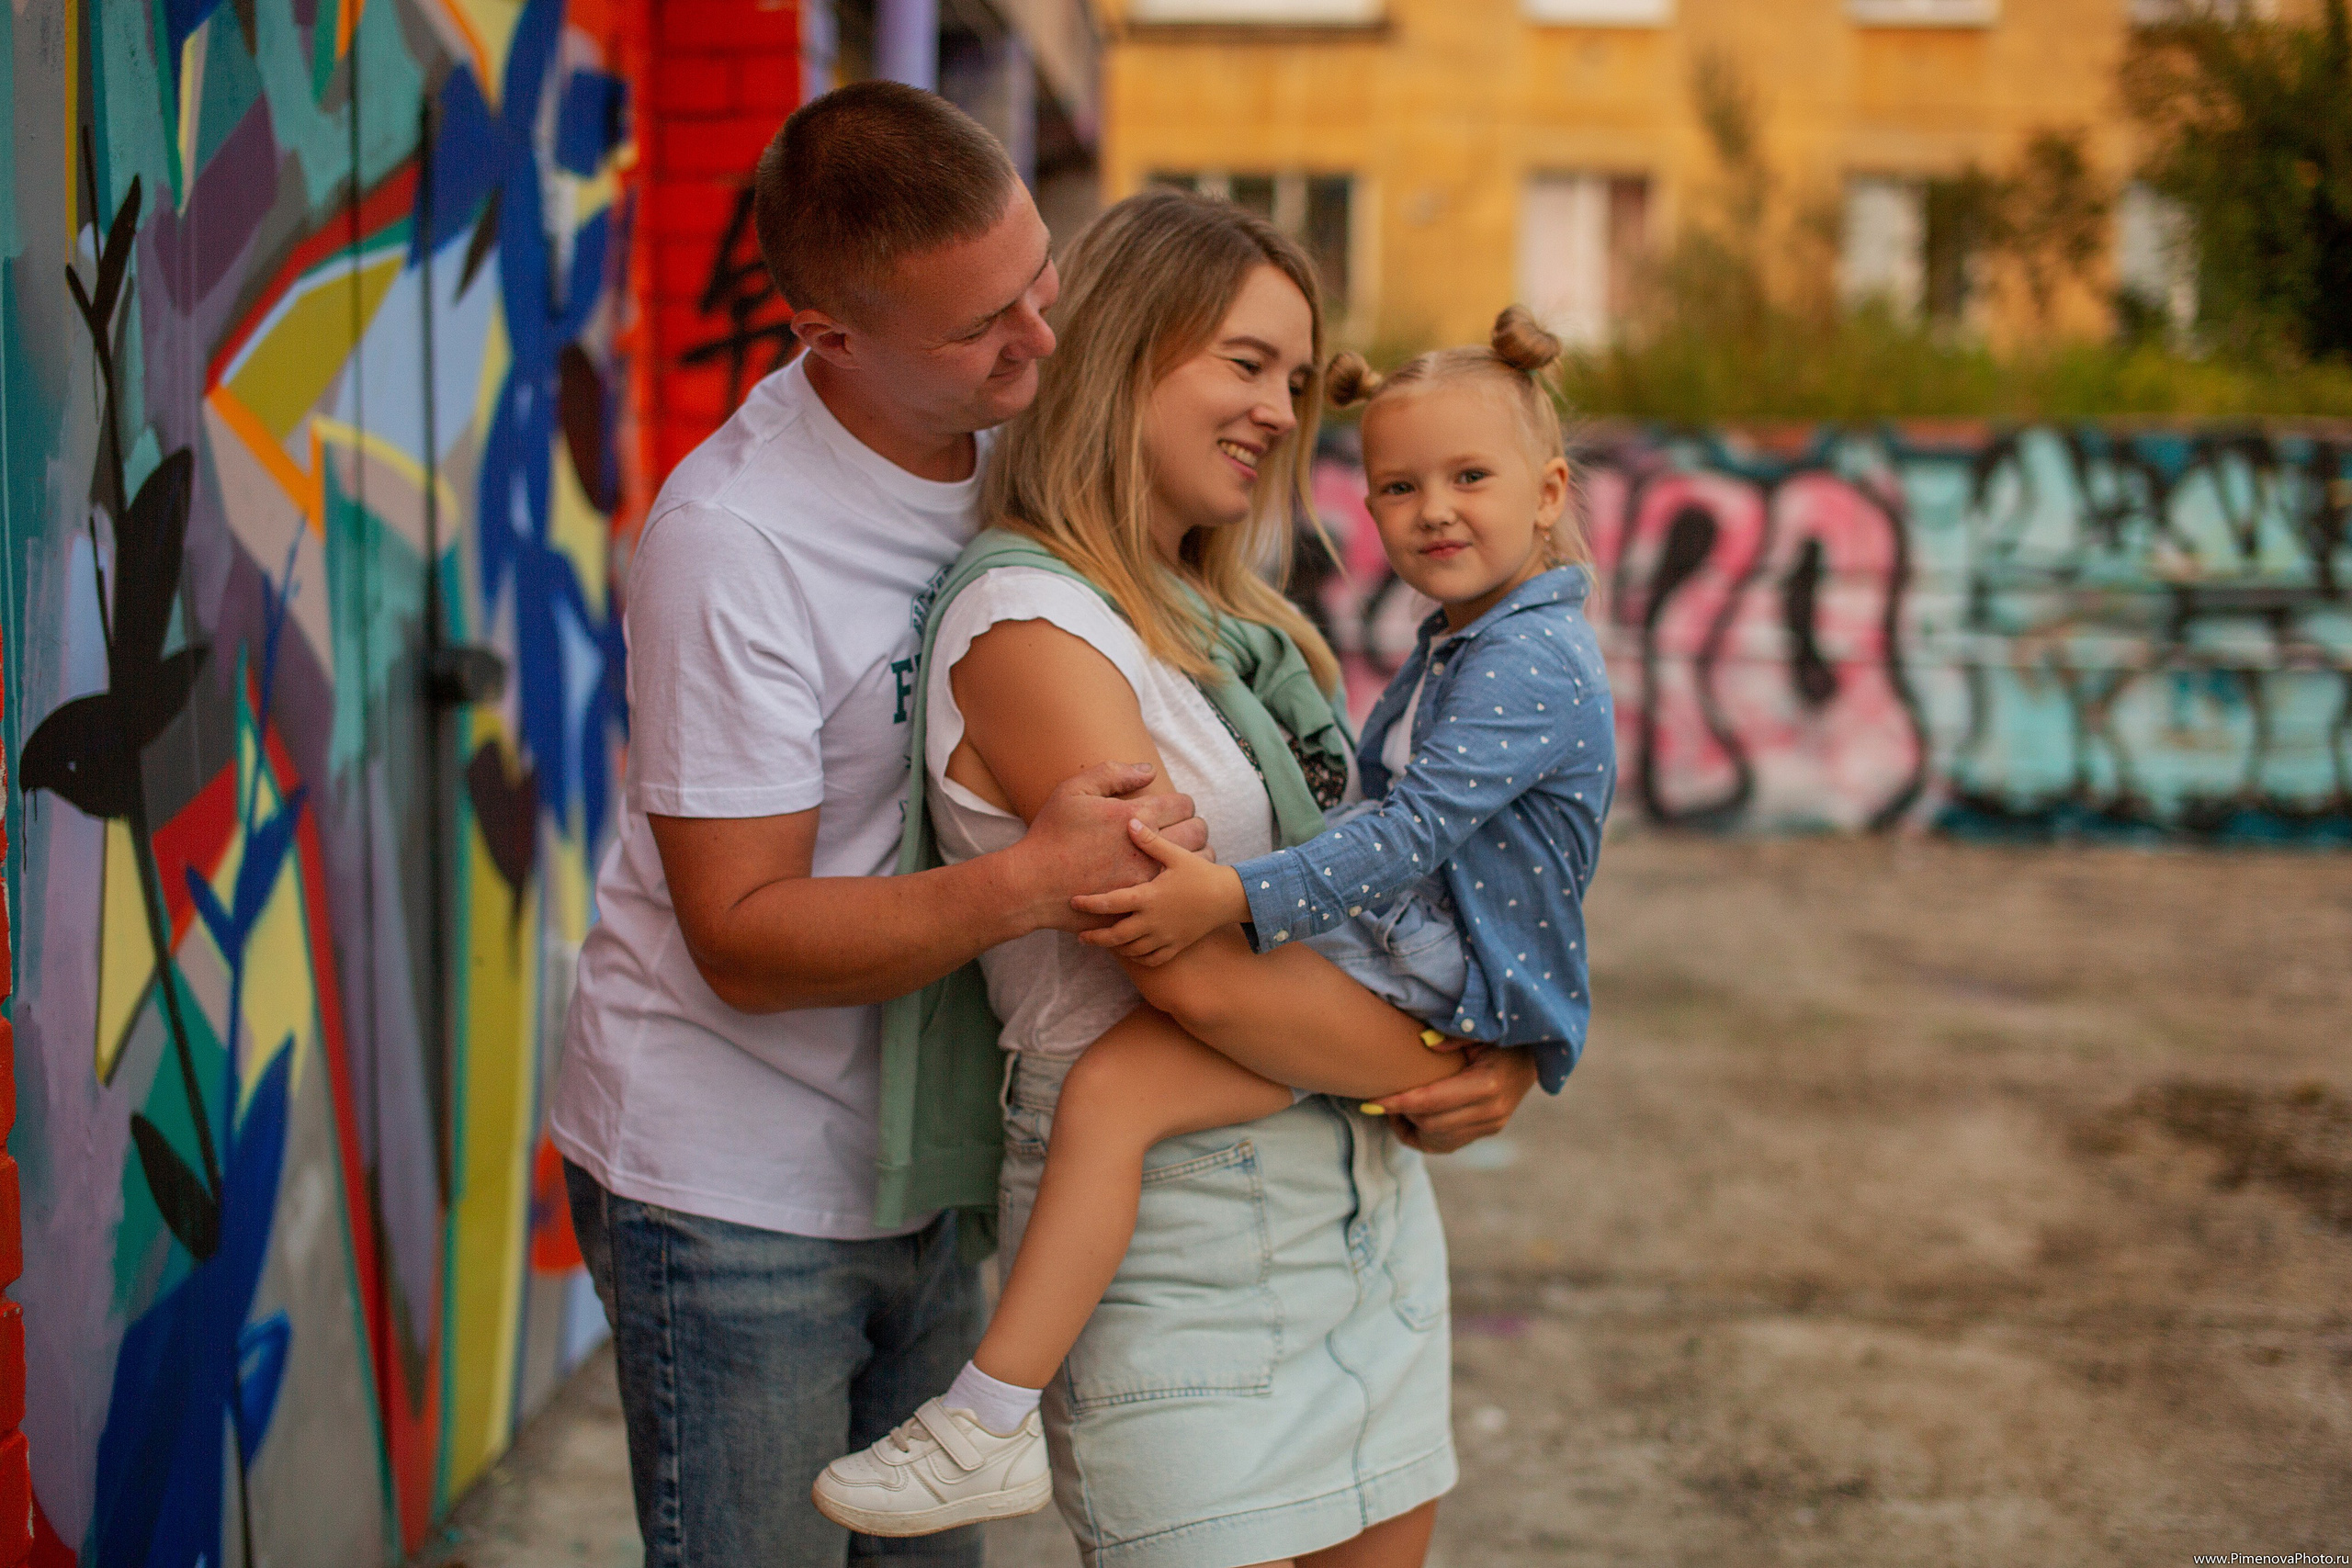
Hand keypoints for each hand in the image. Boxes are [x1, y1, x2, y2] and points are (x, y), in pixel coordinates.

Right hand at [1013, 762, 1205, 933]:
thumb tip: (1148, 770)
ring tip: (1185, 855)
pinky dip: (1181, 883)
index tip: (1174, 809)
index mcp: (1136, 817)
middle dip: (1195, 826)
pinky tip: (1172, 880)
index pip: (1184, 804)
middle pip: (1197, 831)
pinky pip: (1179, 892)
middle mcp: (1149, 848)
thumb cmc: (1051, 834)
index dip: (1182, 803)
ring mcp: (1147, 879)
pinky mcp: (1143, 904)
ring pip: (1196, 863)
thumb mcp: (1074, 791)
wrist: (1033, 884)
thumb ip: (1113, 773)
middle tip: (1185, 829)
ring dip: (1196, 854)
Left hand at [1070, 818, 1249, 963]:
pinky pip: (1151, 959)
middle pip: (1116, 936)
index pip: (1111, 903)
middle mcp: (1153, 920)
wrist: (1229, 898)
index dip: (1089, 904)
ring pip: (1131, 950)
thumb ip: (1150, 841)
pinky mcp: (1175, 946)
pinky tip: (1130, 951)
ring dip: (1114, 947)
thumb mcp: (1176, 855)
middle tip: (1080, 937)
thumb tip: (1130, 820)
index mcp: (1149, 896)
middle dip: (1095, 938)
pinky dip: (1137, 958)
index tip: (1072, 902)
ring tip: (1102, 942)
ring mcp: (1164, 936)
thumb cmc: (1201, 874)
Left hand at [1378, 1043, 1537, 1153]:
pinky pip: (1447, 1144)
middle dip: (1401, 1113)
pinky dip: (1424, 1134)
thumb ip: (1454, 1035)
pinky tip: (1410, 1117)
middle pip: (1430, 1123)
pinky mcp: (1488, 1131)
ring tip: (1393, 1107)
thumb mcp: (1480, 1028)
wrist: (1533, 1053)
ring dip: (1410, 1126)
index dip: (1398, 1102)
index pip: (1431, 1101)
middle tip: (1378, 1097)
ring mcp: (1491, 1126)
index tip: (1371, 1100)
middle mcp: (1491, 1112)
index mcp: (1487, 1085)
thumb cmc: (1500, 1034)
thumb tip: (1425, 1042)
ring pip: (1436, 1139)